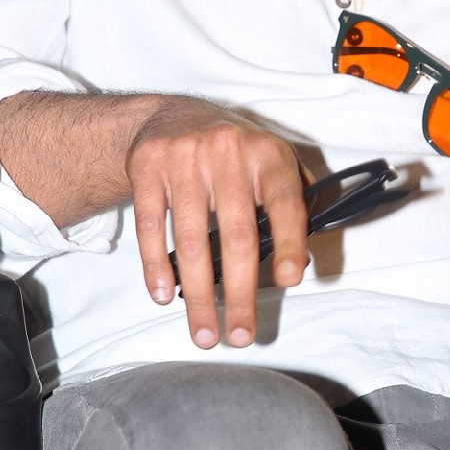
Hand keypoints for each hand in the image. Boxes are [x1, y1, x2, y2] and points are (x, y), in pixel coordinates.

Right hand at [125, 98, 308, 348]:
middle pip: (236, 234)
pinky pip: (151, 225)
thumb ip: (292, 205)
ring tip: (203, 332)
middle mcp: (228, 153)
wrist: (172, 114)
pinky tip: (163, 295)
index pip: (285, 203)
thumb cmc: (234, 153)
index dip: (289, 243)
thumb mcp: (271, 161)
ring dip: (197, 293)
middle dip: (240, 292)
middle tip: (240, 335)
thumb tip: (301, 264)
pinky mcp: (148, 167)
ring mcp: (184, 158)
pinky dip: (155, 265)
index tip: (290, 281)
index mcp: (268, 155)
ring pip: (191, 238)